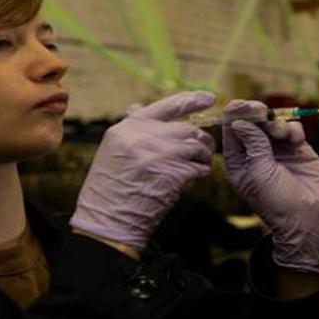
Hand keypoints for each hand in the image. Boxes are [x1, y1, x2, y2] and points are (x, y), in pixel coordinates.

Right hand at [70, 91, 216, 251]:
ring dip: (203, 155)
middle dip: (200, 139)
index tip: (209, 98)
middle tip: (205, 148)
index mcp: (128, 128)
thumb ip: (131, 129)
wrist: (108, 219)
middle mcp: (144, 137)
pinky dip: (202, 171)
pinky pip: (198, 167)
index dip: (192, 99)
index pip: (167, 105)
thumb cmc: (110, 188)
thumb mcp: (113, 150)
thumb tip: (138, 107)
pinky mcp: (173, 174)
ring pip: (195, 146)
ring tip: (200, 163)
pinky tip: (196, 177)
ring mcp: (160, 155)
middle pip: (186, 128)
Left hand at [222, 100, 318, 273]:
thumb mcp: (259, 172)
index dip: (234, 117)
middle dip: (255, 114)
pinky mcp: (297, 148)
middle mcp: (256, 153)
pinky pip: (292, 128)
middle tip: (260, 110)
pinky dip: (292, 129)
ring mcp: (277, 150)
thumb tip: (239, 120)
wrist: (309, 218)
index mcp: (239, 162)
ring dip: (276, 123)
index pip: (231, 133)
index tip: (238, 105)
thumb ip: (252, 143)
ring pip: (272, 122)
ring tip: (280, 134)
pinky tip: (295, 140)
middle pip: (251, 123)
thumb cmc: (278, 202)